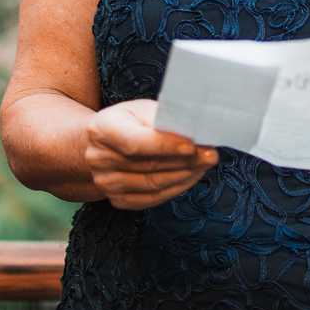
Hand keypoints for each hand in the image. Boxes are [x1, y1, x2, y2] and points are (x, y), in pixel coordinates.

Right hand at [82, 99, 219, 210]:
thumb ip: (164, 118)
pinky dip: (176, 188)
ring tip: (204, 164)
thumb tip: (195, 131)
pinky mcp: (117, 200)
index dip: (165, 146)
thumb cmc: (129, 121)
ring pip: (153, 184)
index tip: (192, 146)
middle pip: (148, 165)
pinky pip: (152, 199)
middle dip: (184, 161)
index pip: (136, 142)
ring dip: (184, 176)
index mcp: (102, 129)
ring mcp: (106, 183)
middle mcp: (98, 159)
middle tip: (210, 154)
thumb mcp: (142, 109)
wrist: (102, 144)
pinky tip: (191, 176)